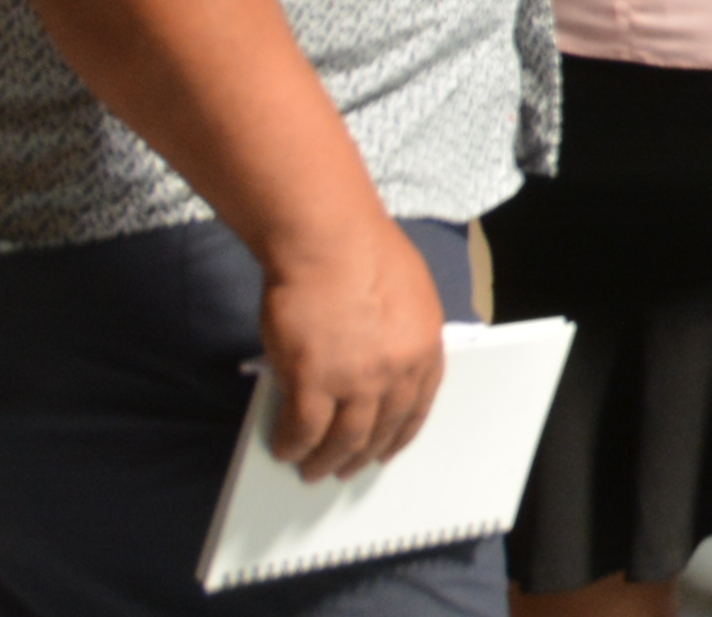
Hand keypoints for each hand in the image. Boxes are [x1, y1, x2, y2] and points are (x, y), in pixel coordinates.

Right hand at [254, 208, 444, 481]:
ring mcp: (357, 380)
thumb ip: (401, 334)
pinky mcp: (313, 381)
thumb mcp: (408, 295)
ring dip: (326, 461)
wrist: (328, 240)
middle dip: (361, 456)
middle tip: (344, 471)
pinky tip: (285, 449)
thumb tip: (380, 367)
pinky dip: (293, 445)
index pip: (418, 407)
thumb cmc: (364, 253)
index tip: (387, 451)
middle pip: (381, 429)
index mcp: (425, 348)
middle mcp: (398, 371)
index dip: (400, 434)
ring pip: (343, 439)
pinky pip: (304, 430)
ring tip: (311, 470)